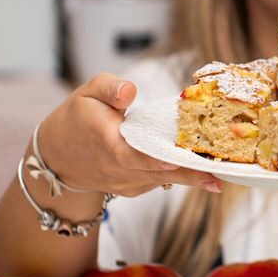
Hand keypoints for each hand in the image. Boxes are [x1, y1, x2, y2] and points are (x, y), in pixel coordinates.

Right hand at [37, 73, 223, 196]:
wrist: (59, 157)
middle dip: (188, 174)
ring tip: (219, 173)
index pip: (132, 154)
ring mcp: (126, 183)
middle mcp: (118, 169)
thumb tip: (130, 91)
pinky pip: (159, 182)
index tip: (176, 160)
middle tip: (218, 177)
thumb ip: (110, 87)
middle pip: (157, 173)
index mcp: (108, 145)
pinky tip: (200, 170)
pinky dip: (178, 176)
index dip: (154, 159)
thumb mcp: (87, 92)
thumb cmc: (77, 118)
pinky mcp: (133, 188)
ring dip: (190, 177)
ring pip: (162, 181)